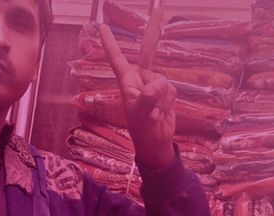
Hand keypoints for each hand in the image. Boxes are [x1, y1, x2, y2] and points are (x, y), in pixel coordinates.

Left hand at [100, 13, 175, 168]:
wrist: (156, 143)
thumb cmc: (142, 130)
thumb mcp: (142, 115)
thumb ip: (148, 98)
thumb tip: (157, 84)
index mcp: (127, 83)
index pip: (117, 59)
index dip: (110, 43)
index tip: (102, 27)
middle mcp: (141, 79)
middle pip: (147, 51)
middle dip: (153, 31)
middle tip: (158, 7)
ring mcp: (154, 84)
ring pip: (164, 82)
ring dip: (161, 101)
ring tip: (153, 115)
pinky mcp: (166, 92)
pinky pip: (171, 91)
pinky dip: (167, 104)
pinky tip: (160, 114)